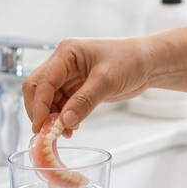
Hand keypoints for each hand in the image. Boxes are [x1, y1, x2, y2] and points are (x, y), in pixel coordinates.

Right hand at [22, 36, 155, 134]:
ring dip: (52, 118)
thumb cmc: (131, 61)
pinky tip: (71, 129)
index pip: (42, 81)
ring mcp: (70, 76)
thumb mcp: (107, 80)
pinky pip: (61, 105)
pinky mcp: (77, 88)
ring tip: (64, 134)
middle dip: (40, 112)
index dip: (39, 106)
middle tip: (47, 134)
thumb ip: (84, 100)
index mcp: (67, 53)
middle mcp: (64, 63)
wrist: (149, 63)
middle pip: (38, 89)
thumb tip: (64, 122)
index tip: (41, 128)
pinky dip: (62, 118)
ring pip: (48, 100)